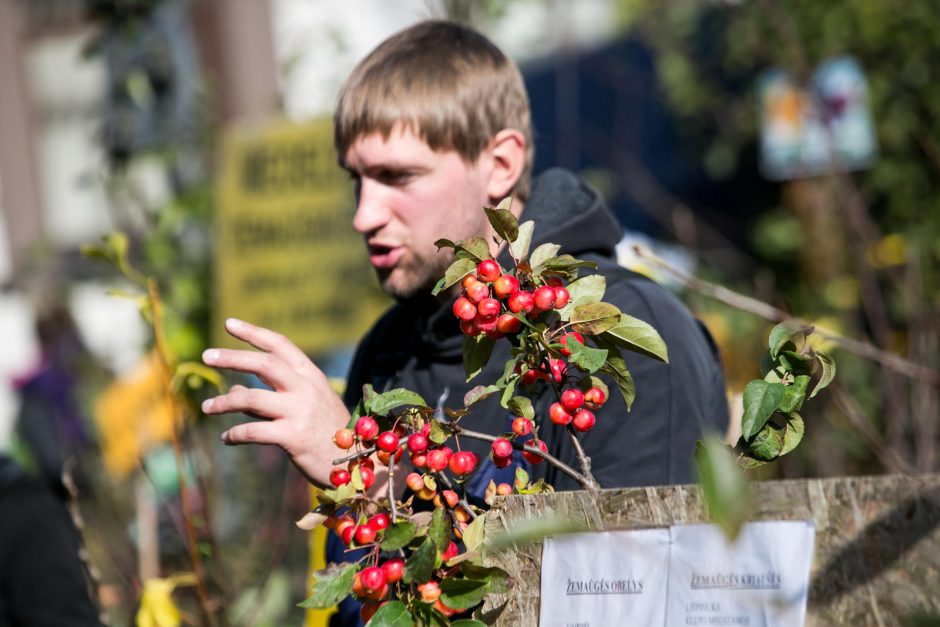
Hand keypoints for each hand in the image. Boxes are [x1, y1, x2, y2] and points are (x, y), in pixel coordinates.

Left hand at [200, 318, 349, 486]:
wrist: (355, 462)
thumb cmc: (326, 433)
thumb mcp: (304, 407)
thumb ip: (267, 397)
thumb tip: (232, 389)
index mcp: (311, 376)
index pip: (280, 345)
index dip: (254, 332)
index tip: (228, 323)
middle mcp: (306, 389)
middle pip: (264, 363)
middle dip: (233, 357)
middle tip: (206, 355)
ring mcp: (300, 412)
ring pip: (252, 399)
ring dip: (224, 402)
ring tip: (205, 406)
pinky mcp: (294, 437)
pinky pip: (254, 432)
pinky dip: (235, 434)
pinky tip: (225, 438)